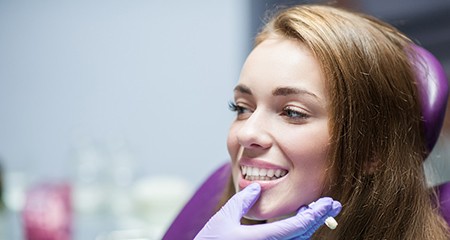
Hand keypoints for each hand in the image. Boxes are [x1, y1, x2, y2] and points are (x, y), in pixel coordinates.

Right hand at [194, 183, 341, 239]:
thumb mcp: (223, 219)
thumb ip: (242, 201)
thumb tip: (256, 187)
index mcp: (262, 239)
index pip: (297, 226)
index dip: (314, 213)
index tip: (328, 202)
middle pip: (303, 234)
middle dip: (319, 217)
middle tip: (333, 204)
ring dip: (310, 225)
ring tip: (318, 210)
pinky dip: (298, 233)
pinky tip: (300, 223)